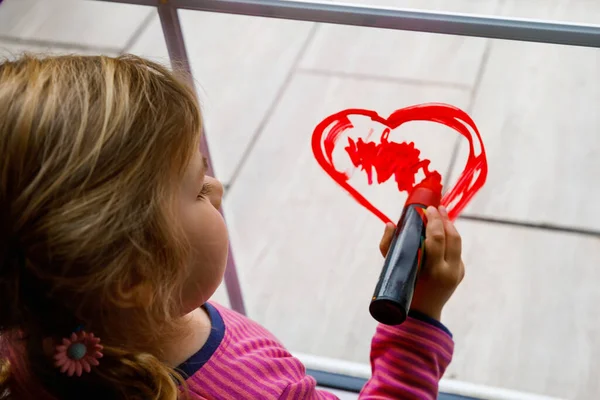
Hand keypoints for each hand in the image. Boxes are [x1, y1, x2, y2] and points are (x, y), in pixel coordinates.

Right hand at [379, 206, 464, 320]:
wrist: (421, 314)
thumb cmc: (402, 289)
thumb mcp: (393, 269)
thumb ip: (388, 246)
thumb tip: (390, 224)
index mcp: (434, 271)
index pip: (437, 238)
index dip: (434, 220)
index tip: (428, 209)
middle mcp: (450, 271)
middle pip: (452, 237)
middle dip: (444, 219)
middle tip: (435, 208)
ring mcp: (457, 272)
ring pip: (457, 241)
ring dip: (449, 225)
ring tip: (440, 214)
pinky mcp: (460, 272)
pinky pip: (456, 249)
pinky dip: (449, 237)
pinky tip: (441, 231)